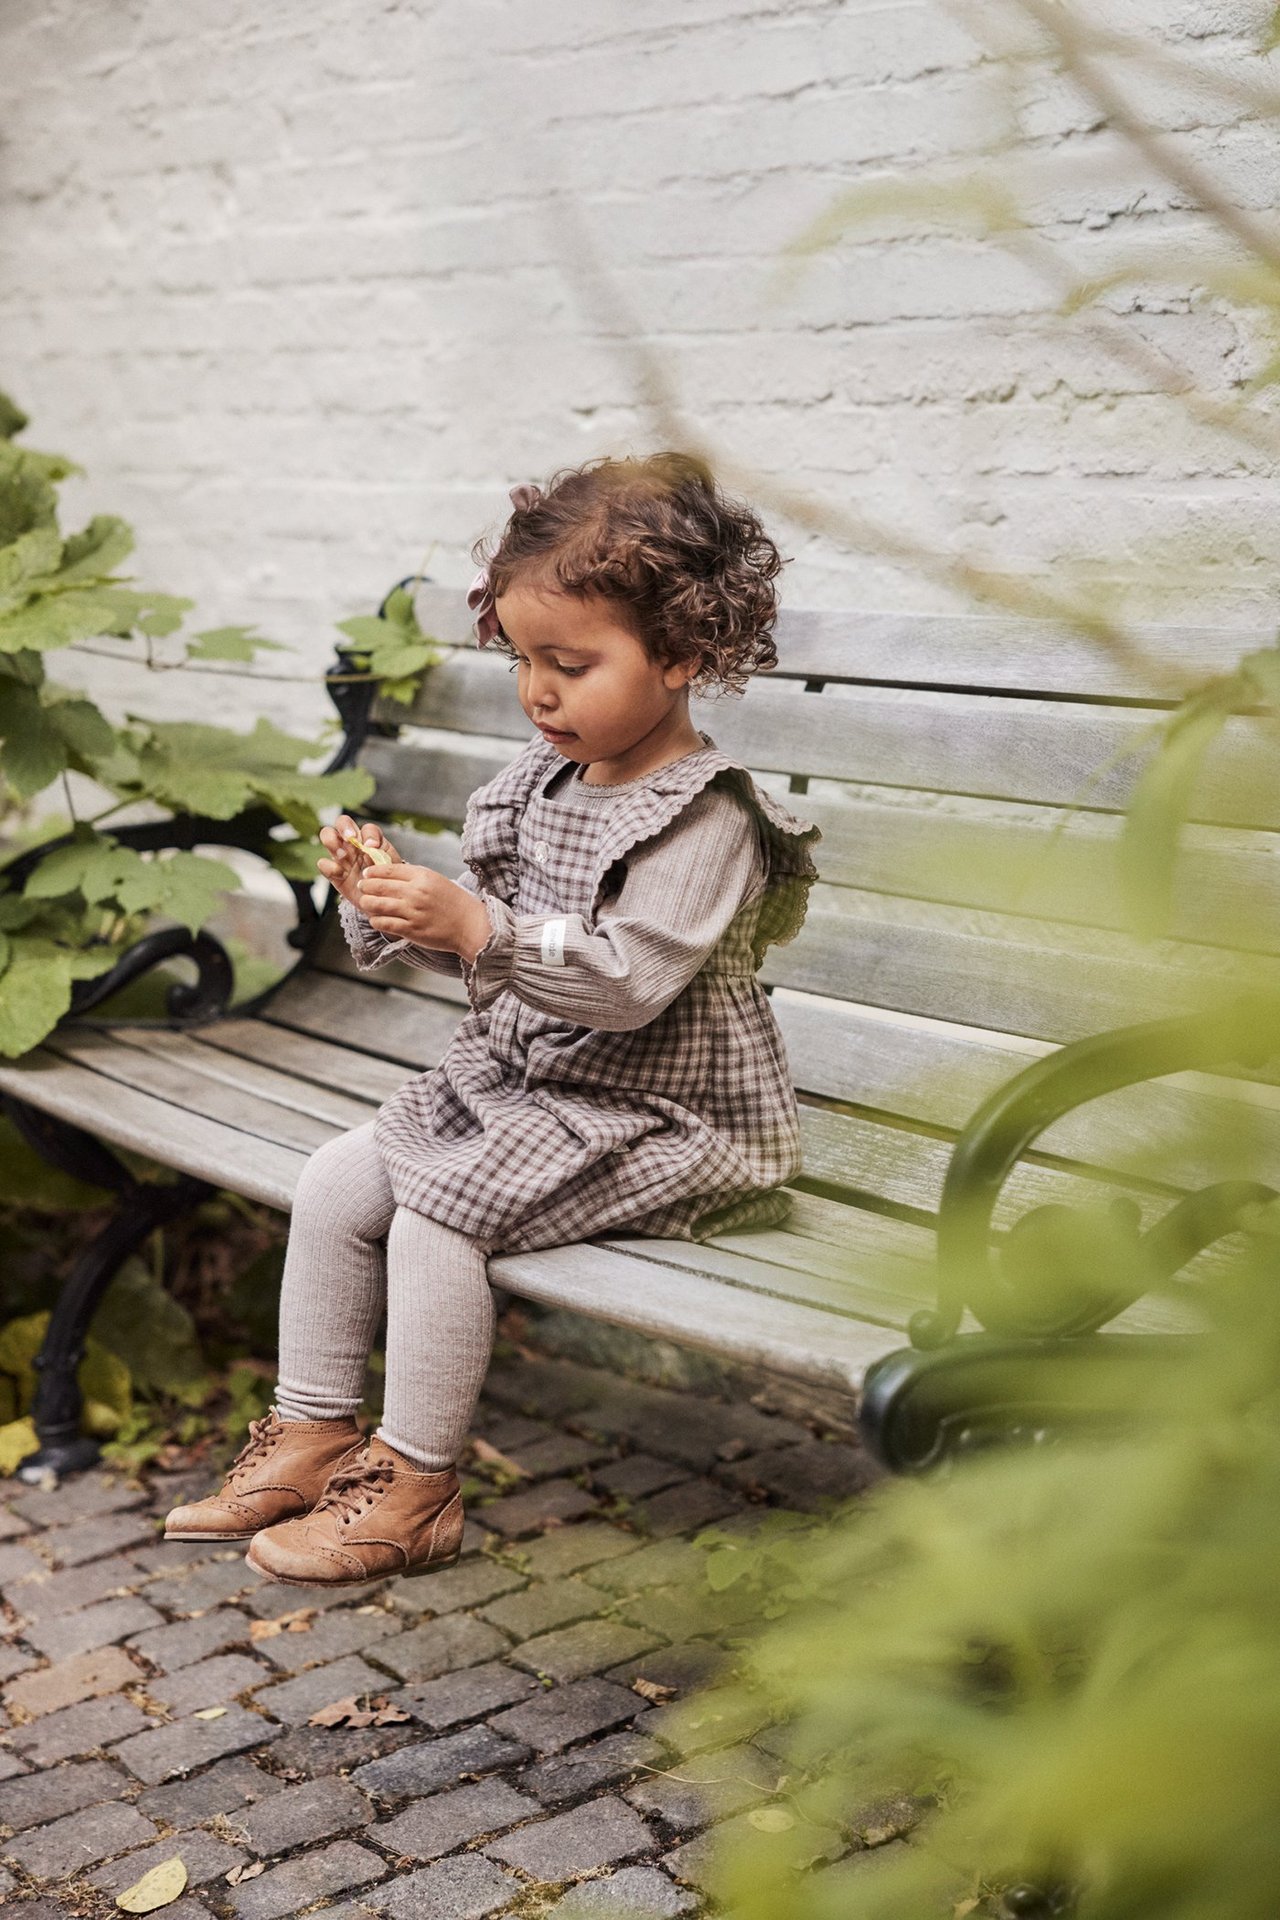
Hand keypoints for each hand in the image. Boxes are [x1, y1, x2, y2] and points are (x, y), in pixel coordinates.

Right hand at [318, 816, 399, 906]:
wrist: (381, 902)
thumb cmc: (387, 881)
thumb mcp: (391, 868)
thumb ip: (382, 856)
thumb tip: (370, 848)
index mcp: (371, 840)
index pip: (367, 828)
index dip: (369, 834)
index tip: (372, 846)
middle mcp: (354, 843)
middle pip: (342, 822)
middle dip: (344, 827)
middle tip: (351, 839)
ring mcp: (341, 856)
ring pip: (327, 835)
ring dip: (332, 842)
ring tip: (343, 856)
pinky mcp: (333, 871)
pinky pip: (322, 863)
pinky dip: (329, 866)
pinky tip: (341, 874)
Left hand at [357, 861, 491, 961]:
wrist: (469, 925)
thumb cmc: (453, 902)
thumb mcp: (436, 880)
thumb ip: (413, 876)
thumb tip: (389, 873)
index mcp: (422, 876)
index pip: (388, 869)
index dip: (373, 872)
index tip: (367, 874)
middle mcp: (416, 892)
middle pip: (379, 886)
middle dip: (366, 886)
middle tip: (362, 887)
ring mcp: (412, 912)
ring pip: (377, 905)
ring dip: (367, 903)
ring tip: (365, 903)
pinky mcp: (411, 930)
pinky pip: (384, 923)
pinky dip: (376, 920)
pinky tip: (376, 919)